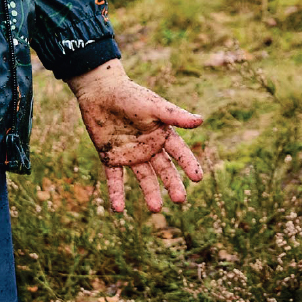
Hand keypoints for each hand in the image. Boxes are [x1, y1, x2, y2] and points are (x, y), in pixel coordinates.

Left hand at [68, 59, 204, 213]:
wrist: (100, 91)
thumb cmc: (130, 95)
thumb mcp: (154, 107)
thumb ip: (175, 116)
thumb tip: (201, 120)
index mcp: (161, 134)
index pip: (179, 152)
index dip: (189, 164)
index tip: (198, 179)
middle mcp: (148, 147)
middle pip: (164, 169)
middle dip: (172, 184)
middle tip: (180, 200)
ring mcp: (130, 154)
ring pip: (143, 177)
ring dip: (149, 193)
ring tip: (156, 209)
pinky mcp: (110, 158)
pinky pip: (115, 178)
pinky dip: (116, 193)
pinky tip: (118, 209)